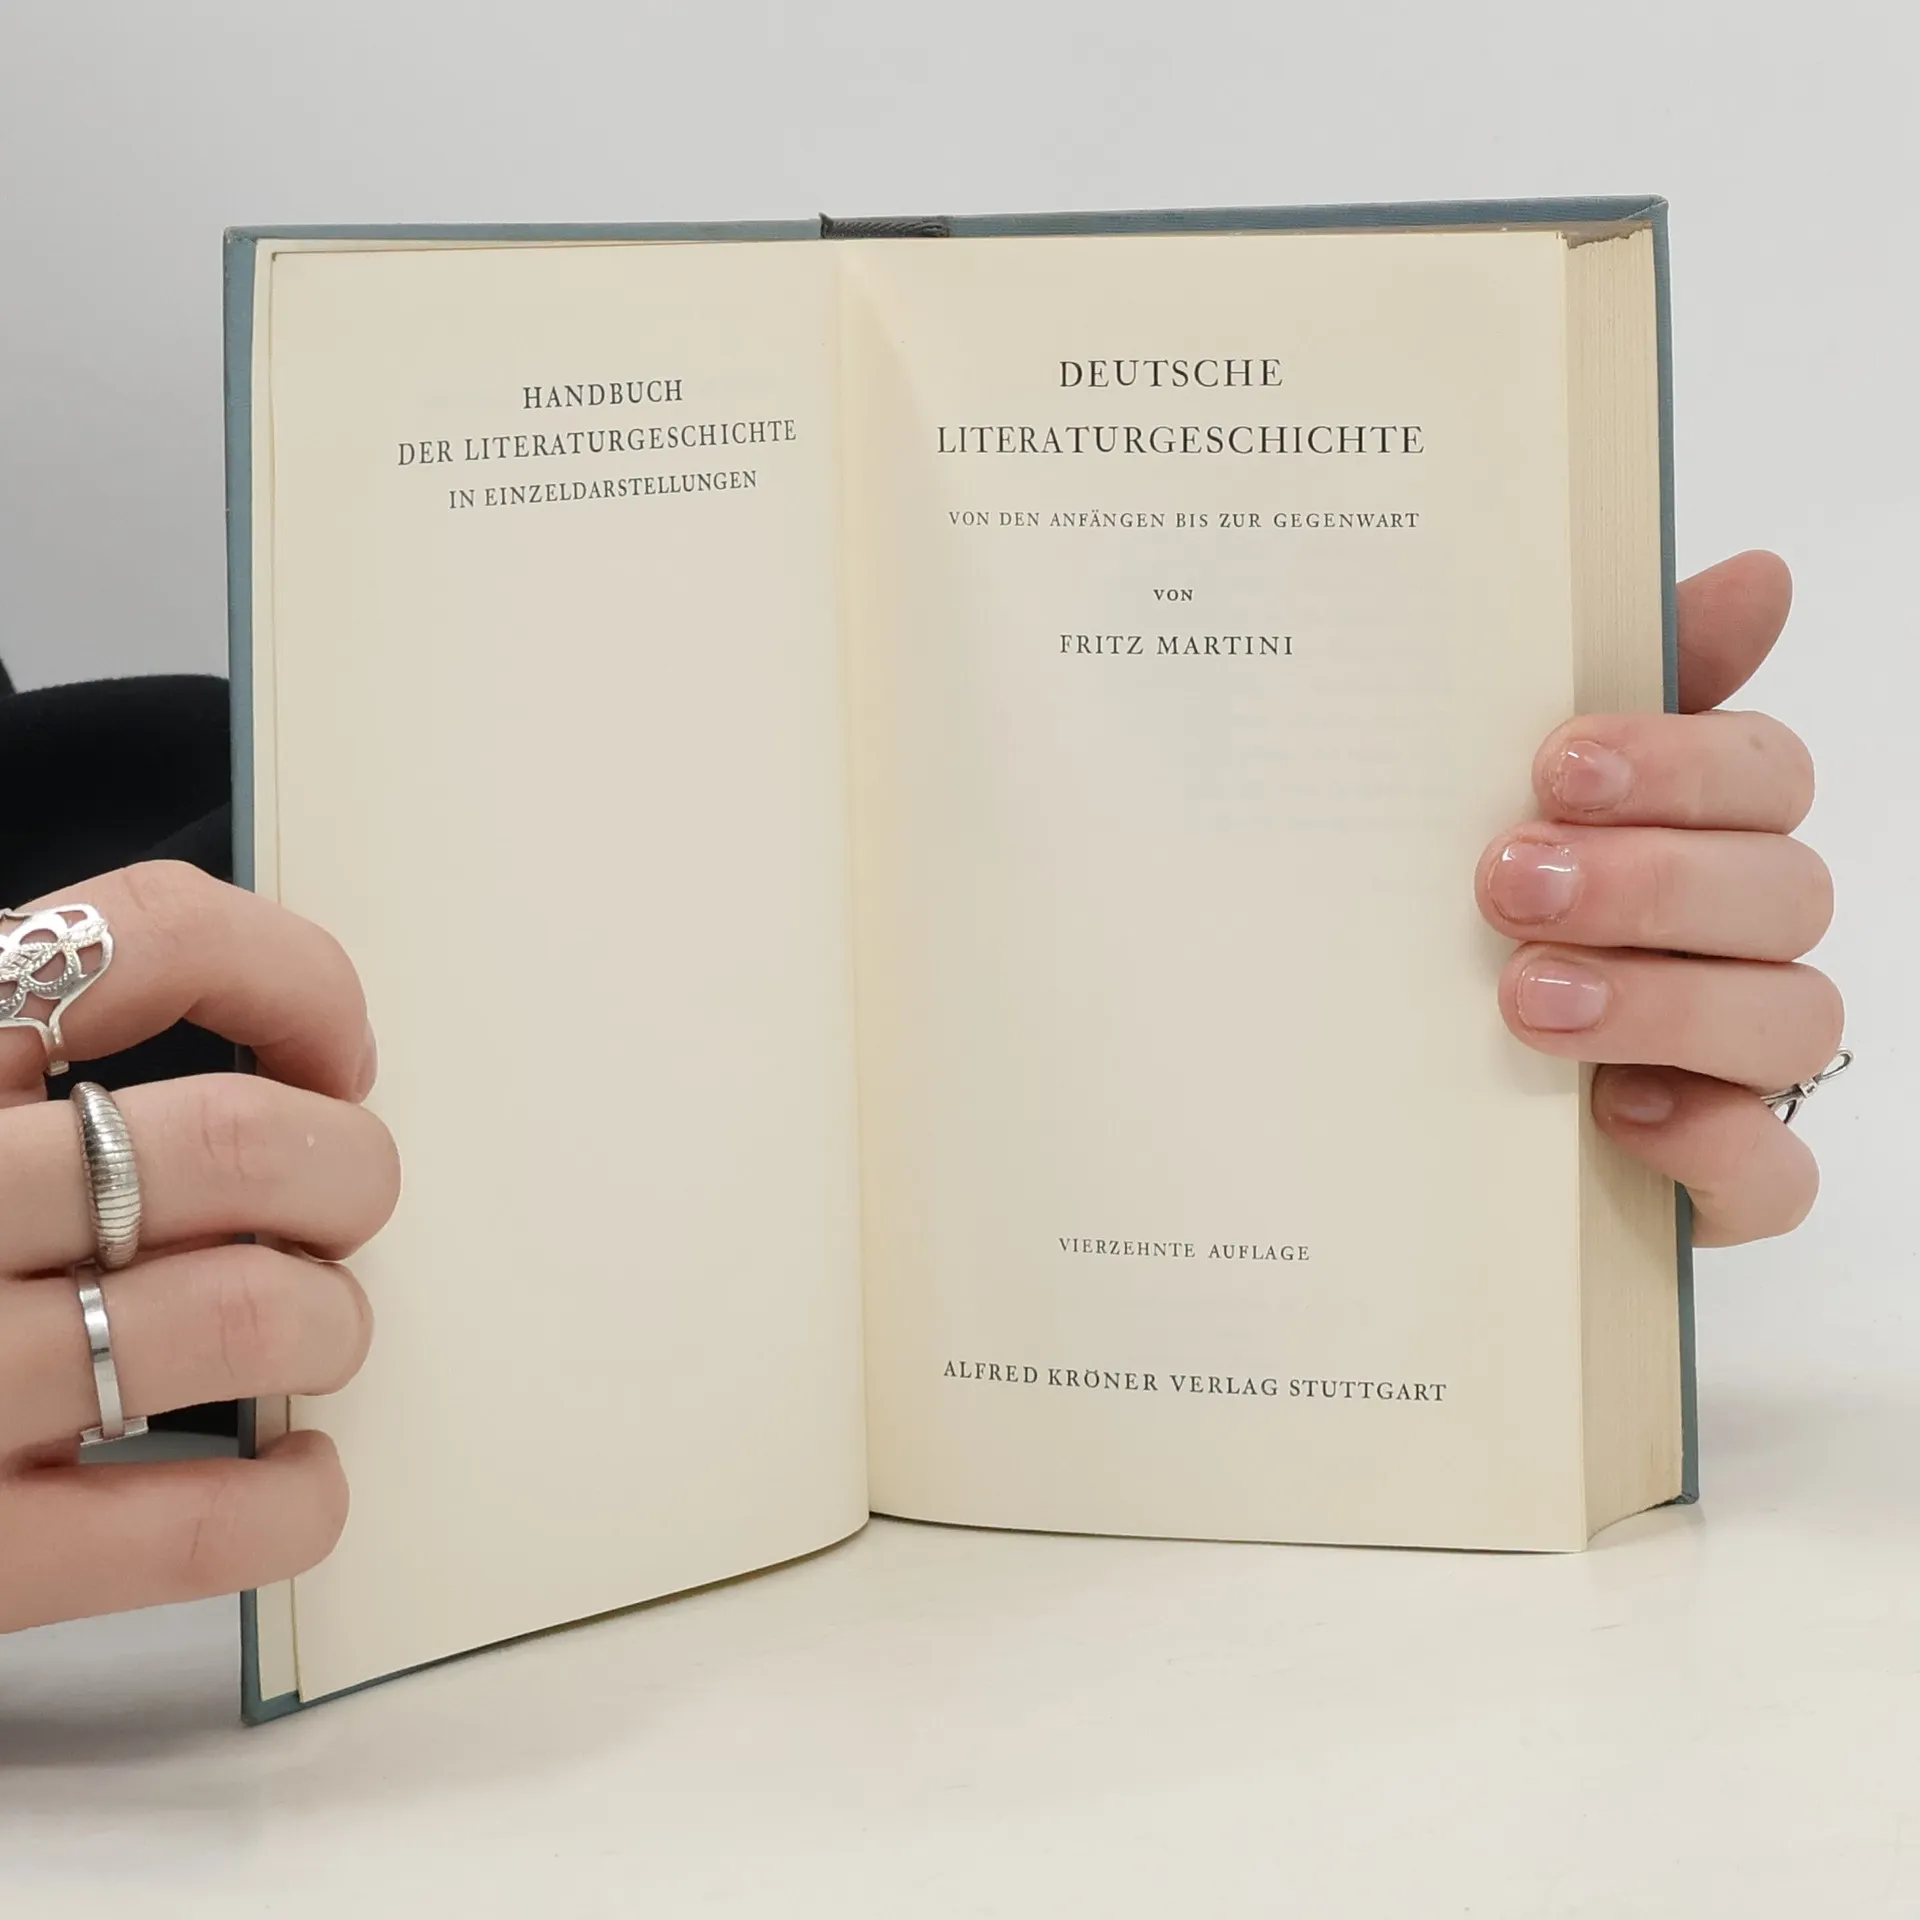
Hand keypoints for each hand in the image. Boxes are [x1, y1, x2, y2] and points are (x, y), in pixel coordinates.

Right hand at [0, 863, 398, 1631]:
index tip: (334, 1055)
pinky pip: (194, 1526)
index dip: (292, 982)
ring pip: (244, 1316)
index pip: (142, 938)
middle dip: (346, 1174)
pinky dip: (294, 1498)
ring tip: (304, 1335)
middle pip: (239, 1142)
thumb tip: (292, 1048)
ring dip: (328, 1323)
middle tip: (335, 1211)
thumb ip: (28, 1045)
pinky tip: (288, 1476)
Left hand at [1476, 551, 1840, 1245]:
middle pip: (1782, 888)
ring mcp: (1739, 1063)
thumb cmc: (1469, 915)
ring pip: (1792, 1019)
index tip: (1557, 762)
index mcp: (1701, 834)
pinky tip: (1619, 1114)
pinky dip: (1714, 1145)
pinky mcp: (1720, 1175)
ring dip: (1663, 1002)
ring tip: (1525, 999)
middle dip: (1648, 881)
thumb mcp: (1496, 793)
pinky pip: (1777, 1174)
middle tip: (1507, 882)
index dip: (1679, 761)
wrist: (1394, 1087)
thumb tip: (1761, 573)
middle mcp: (1739, 942)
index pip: (1764, 772)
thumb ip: (1618, 686)